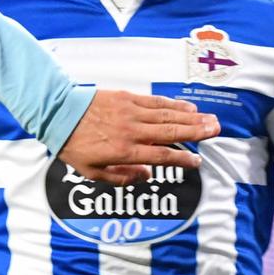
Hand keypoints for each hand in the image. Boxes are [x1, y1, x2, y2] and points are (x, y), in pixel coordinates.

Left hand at [60, 91, 220, 184]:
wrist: (57, 114)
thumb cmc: (73, 145)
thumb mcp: (92, 172)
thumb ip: (121, 177)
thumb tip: (146, 176)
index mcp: (124, 152)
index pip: (160, 157)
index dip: (181, 160)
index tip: (196, 162)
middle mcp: (132, 131)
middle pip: (171, 133)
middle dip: (196, 133)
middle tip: (216, 131)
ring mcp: (131, 112)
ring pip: (168, 116)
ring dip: (191, 117)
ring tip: (210, 119)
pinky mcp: (127, 97)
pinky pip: (155, 102)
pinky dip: (173, 104)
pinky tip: (188, 106)